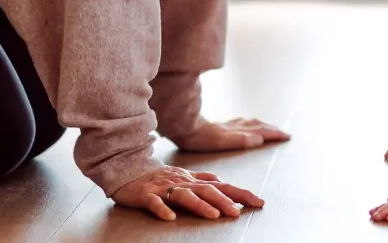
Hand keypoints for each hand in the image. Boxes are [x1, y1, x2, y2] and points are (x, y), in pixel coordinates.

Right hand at [110, 166, 262, 220]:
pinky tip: (171, 218)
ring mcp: (164, 188)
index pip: (222, 186)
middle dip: (223, 201)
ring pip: (184, 196)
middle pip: (206, 191)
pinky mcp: (146, 195)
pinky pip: (154, 203)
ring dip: (199, 206)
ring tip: (214, 215)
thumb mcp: (184, 176)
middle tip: (238, 213)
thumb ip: (202, 179)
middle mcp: (182, 182)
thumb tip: (221, 180)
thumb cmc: (158, 176)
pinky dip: (163, 210)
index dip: (240, 193)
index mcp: (192, 180)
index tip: (259, 202)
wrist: (128, 169)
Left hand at [174, 117, 289, 151]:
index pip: (260, 131)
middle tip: (283, 133)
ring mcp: (226, 125)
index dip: (274, 134)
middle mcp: (233, 127)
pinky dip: (248, 123)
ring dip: (261, 125)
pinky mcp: (218, 126)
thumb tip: (259, 138)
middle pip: (257, 125)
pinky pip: (239, 123)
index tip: (287, 136)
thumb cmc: (199, 138)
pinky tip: (244, 124)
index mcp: (236, 132)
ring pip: (248, 123)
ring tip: (268, 127)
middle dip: (271, 129)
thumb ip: (240, 139)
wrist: (182, 126)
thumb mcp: (220, 141)